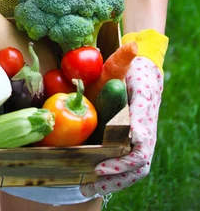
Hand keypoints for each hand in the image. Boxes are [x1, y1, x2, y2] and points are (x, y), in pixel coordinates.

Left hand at [81, 57, 162, 196]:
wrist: (143, 73)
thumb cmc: (130, 68)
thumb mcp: (126, 61)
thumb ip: (125, 57)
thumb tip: (133, 45)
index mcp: (143, 113)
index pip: (142, 141)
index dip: (126, 155)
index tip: (105, 162)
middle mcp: (145, 130)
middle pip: (138, 163)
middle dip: (117, 174)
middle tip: (93, 178)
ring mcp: (140, 140)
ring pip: (133, 170)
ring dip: (113, 182)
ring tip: (87, 188)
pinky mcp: (130, 145)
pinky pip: (126, 168)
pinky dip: (112, 179)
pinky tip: (92, 183)